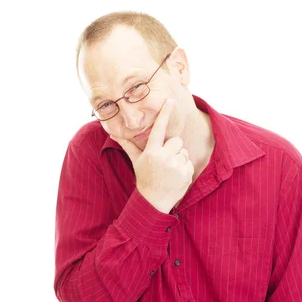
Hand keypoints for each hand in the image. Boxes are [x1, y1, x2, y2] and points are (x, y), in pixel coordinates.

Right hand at [110, 98, 193, 212]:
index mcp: (151, 152)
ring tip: (169, 170)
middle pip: (176, 141)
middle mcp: (163, 157)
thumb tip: (112, 133)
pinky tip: (175, 177)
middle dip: (173, 149)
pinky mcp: (186, 173)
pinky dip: (184, 169)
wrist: (153, 201)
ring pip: (184, 151)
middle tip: (164, 162)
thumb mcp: (136, 161)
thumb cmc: (145, 178)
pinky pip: (189, 162)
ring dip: (179, 159)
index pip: (159, 128)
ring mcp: (175, 166)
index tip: (170, 101)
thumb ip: (127, 145)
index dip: (164, 113)